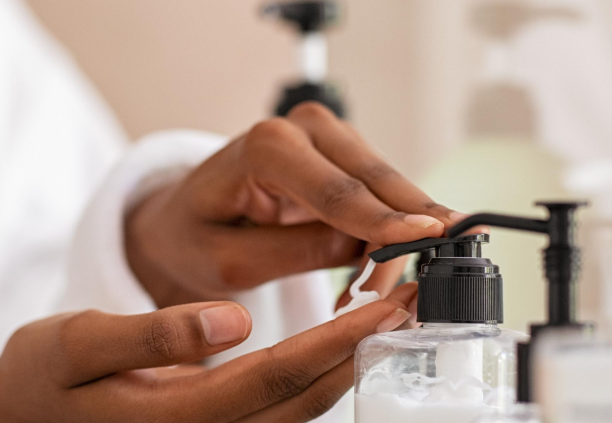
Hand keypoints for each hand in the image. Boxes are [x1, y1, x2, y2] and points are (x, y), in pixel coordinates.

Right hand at [0, 284, 417, 422]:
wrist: (17, 420)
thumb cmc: (40, 379)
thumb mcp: (74, 344)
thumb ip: (151, 336)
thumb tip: (230, 322)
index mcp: (180, 416)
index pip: (278, 377)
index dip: (339, 340)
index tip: (390, 301)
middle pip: (307, 398)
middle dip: (366, 347)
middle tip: (416, 295)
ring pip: (303, 406)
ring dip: (351, 358)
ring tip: (392, 307)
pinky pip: (284, 404)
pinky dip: (320, 368)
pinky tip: (340, 335)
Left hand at [127, 102, 467, 306]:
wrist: (181, 220)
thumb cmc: (194, 238)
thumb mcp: (229, 262)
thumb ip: (295, 253)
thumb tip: (364, 249)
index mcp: (266, 146)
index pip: (337, 190)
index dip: (384, 220)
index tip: (430, 237)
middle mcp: (304, 127)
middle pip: (376, 183)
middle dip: (407, 233)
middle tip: (426, 285)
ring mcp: (330, 138)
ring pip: (390, 191)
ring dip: (394, 243)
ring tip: (365, 295)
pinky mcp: (345, 158)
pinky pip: (383, 199)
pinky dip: (386, 237)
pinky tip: (368, 275)